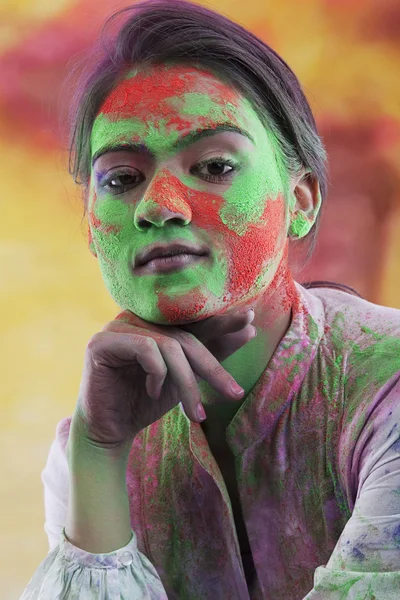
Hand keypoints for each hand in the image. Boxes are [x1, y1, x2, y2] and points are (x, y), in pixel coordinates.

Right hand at [71, 308, 255, 447]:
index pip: (193, 320)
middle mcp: (135, 318)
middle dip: (212, 368)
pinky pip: (145, 349)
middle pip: (185, 337)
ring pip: (169, 345)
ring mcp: (117, 326)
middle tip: (234, 393)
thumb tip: (249, 330)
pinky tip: (153, 393)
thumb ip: (212, 354)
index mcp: (154, 322)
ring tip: (194, 413)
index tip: (251, 322)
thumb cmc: (146, 401)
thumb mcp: (186, 378)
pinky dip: (158, 374)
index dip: (222, 322)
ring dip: (187, 382)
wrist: (110, 430)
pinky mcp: (101, 342)